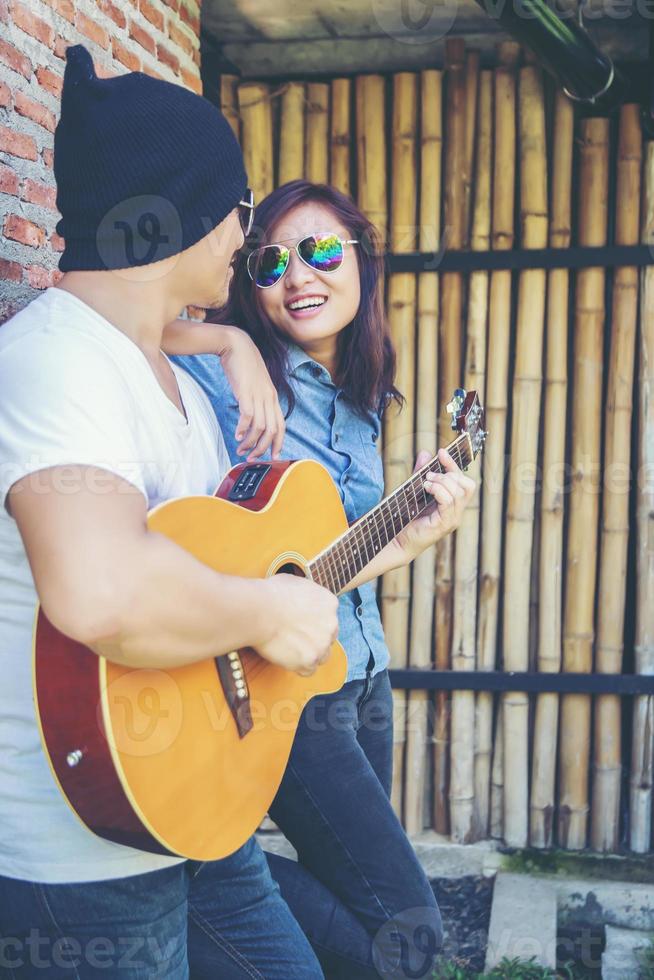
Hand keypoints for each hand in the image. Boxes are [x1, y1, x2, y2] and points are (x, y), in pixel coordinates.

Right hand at [217, 325, 285, 459]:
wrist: (236, 344)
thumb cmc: (243, 364)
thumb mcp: (255, 384)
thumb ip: (256, 399)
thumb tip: (252, 416)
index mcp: (273, 396)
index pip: (281, 425)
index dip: (278, 443)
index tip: (272, 456)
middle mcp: (269, 397)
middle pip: (272, 430)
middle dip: (263, 448)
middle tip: (252, 457)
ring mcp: (259, 395)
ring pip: (260, 427)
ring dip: (251, 442)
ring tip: (241, 449)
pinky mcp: (246, 392)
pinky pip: (248, 416)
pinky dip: (244, 429)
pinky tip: (237, 436)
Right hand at [255, 574, 338, 676]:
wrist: (260, 610)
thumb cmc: (271, 594)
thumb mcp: (296, 583)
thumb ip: (307, 596)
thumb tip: (302, 600)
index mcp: (330, 603)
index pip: (329, 618)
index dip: (315, 623)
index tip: (302, 625)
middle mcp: (331, 624)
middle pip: (328, 638)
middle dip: (315, 639)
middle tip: (296, 638)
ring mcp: (322, 644)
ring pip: (322, 656)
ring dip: (309, 655)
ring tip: (291, 650)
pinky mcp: (309, 660)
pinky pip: (309, 670)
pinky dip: (299, 667)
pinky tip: (288, 659)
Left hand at [393, 448, 475, 562]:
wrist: (397, 539)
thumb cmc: (406, 517)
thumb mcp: (414, 489)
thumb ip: (420, 473)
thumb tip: (425, 453)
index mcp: (453, 504)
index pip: (464, 481)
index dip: (454, 465)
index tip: (441, 452)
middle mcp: (456, 512)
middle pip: (467, 486)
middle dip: (450, 473)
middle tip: (429, 474)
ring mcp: (452, 519)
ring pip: (458, 492)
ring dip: (442, 481)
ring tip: (426, 482)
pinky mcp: (444, 524)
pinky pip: (448, 501)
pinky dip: (438, 490)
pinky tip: (426, 488)